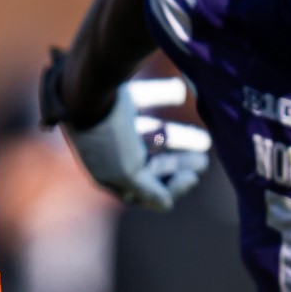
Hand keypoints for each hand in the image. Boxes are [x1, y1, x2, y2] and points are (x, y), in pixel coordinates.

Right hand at [63, 77, 210, 211]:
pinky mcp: (114, 98)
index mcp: (106, 174)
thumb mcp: (129, 171)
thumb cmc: (108, 135)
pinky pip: (142, 99)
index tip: (192, 177)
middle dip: (177, 165)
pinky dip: (161, 97)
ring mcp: (110, 125)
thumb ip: (149, 191)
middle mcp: (107, 151)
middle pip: (148, 164)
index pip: (141, 192)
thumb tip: (166, 205)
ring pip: (149, 135)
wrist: (84, 86)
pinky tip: (180, 93)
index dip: (169, 188)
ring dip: (178, 138)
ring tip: (205, 140)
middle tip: (203, 162)